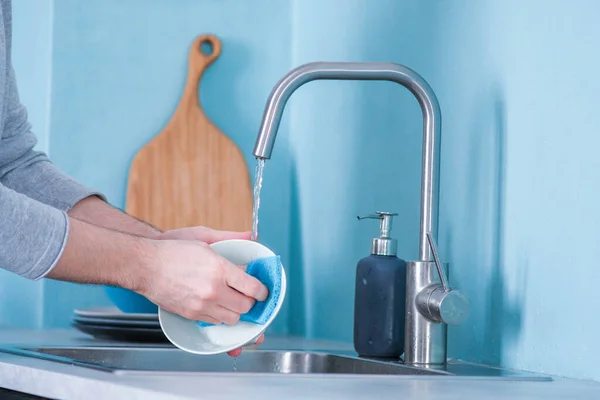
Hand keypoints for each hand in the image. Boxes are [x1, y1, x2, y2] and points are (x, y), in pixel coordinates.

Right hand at [144, 227, 265, 356]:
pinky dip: (220, 315)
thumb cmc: (172, 250)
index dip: (262, 291)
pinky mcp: (191, 314)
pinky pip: (214, 322)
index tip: (262, 291)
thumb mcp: (204, 237)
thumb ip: (231, 238)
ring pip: (232, 318)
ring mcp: (201, 305)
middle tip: (247, 294)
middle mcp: (213, 290)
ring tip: (232, 299)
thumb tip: (251, 237)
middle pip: (246, 306)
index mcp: (220, 269)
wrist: (145, 265)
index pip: (253, 288)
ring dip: (236, 310)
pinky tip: (217, 303)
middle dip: (250, 301)